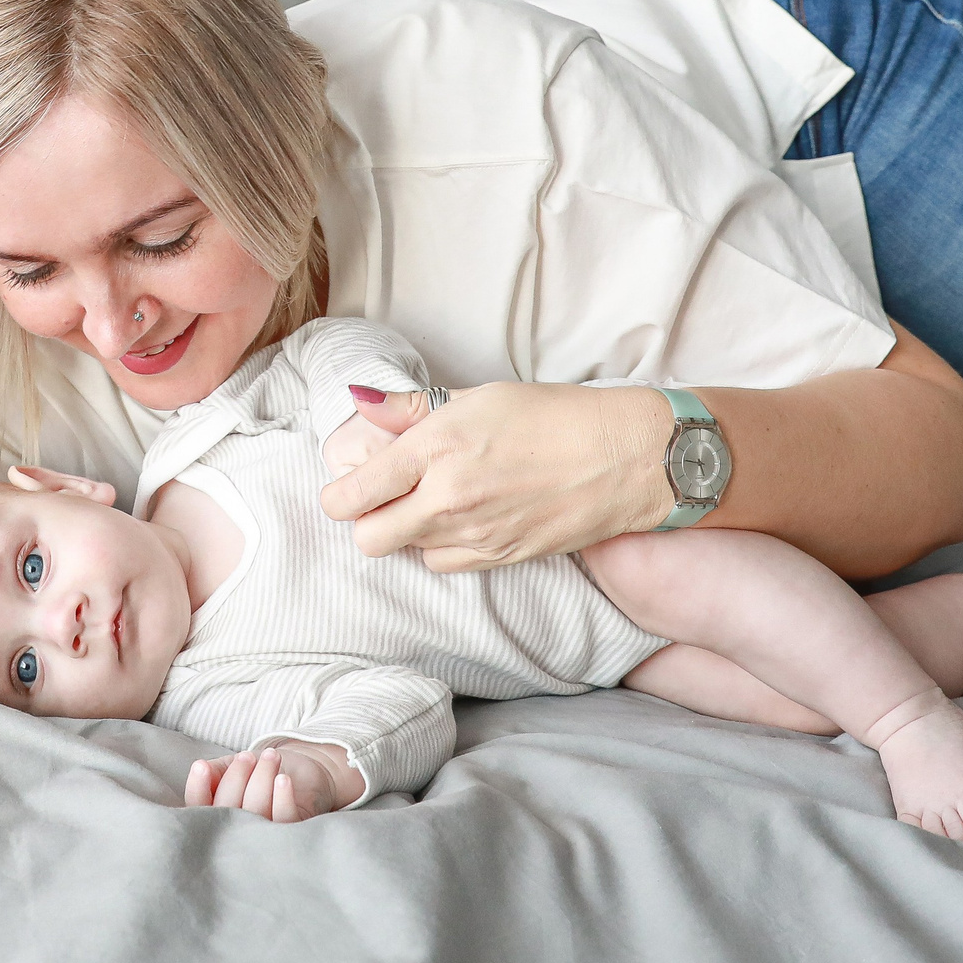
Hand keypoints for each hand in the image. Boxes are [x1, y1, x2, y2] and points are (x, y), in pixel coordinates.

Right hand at [184, 742, 360, 821]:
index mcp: (215, 820)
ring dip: (262, 778)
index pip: (196, 812)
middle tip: (247, 756)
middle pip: (226, 812)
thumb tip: (200, 770)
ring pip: (255, 814)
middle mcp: (235, 836)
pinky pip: (283, 821)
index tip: (201, 766)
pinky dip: (282, 798)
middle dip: (235, 778)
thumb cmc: (260, 772)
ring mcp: (263, 839)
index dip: (197, 791)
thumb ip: (214, 772)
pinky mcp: (291, 836)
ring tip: (271, 756)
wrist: (302, 772)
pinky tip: (283, 779)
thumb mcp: (231, 768)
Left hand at [317, 382, 677, 571]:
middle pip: (368, 538)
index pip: (355, 492)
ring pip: (405, 553)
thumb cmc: (553, 416)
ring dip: (407, 532)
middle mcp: (448, 498)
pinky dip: (441, 547)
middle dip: (366, 520)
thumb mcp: (477, 397)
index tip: (344, 488)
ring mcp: (474, 535)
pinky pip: (444, 565)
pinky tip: (463, 519)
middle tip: (385, 497)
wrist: (623, 458)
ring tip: (434, 501)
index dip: (338, 495)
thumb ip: (410, 409)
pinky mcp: (499, 559)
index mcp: (437, 447)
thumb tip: (360, 405)